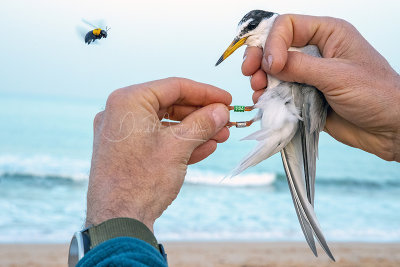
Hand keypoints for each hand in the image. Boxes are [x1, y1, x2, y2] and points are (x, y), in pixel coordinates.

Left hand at [86, 78, 230, 229]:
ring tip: (220, 136)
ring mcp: (121, 134)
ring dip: (194, 131)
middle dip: (201, 115)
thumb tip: (221, 111)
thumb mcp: (178, 147)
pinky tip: (204, 148)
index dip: (205, 92)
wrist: (117, 221)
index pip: (174, 86)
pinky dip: (179, 143)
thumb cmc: (142, 180)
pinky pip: (156, 140)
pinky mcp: (124, 151)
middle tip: (225, 121)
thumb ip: (202, 123)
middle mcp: (120, 113)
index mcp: (128, 101)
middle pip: (170, 105)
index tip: (226, 100)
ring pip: (165, 124)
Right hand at [242, 14, 399, 161]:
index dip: (273, 42)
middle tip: (250, 73)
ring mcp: (309, 74)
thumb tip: (268, 62)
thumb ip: (300, 67)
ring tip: (259, 91)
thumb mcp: (337, 76)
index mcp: (328, 34)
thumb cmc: (376, 95)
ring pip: (274, 70)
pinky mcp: (305, 95)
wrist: (389, 129)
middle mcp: (315, 51)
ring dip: (262, 79)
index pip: (288, 26)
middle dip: (259, 59)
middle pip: (275, 46)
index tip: (271, 66)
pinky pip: (280, 91)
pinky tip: (264, 101)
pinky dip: (269, 96)